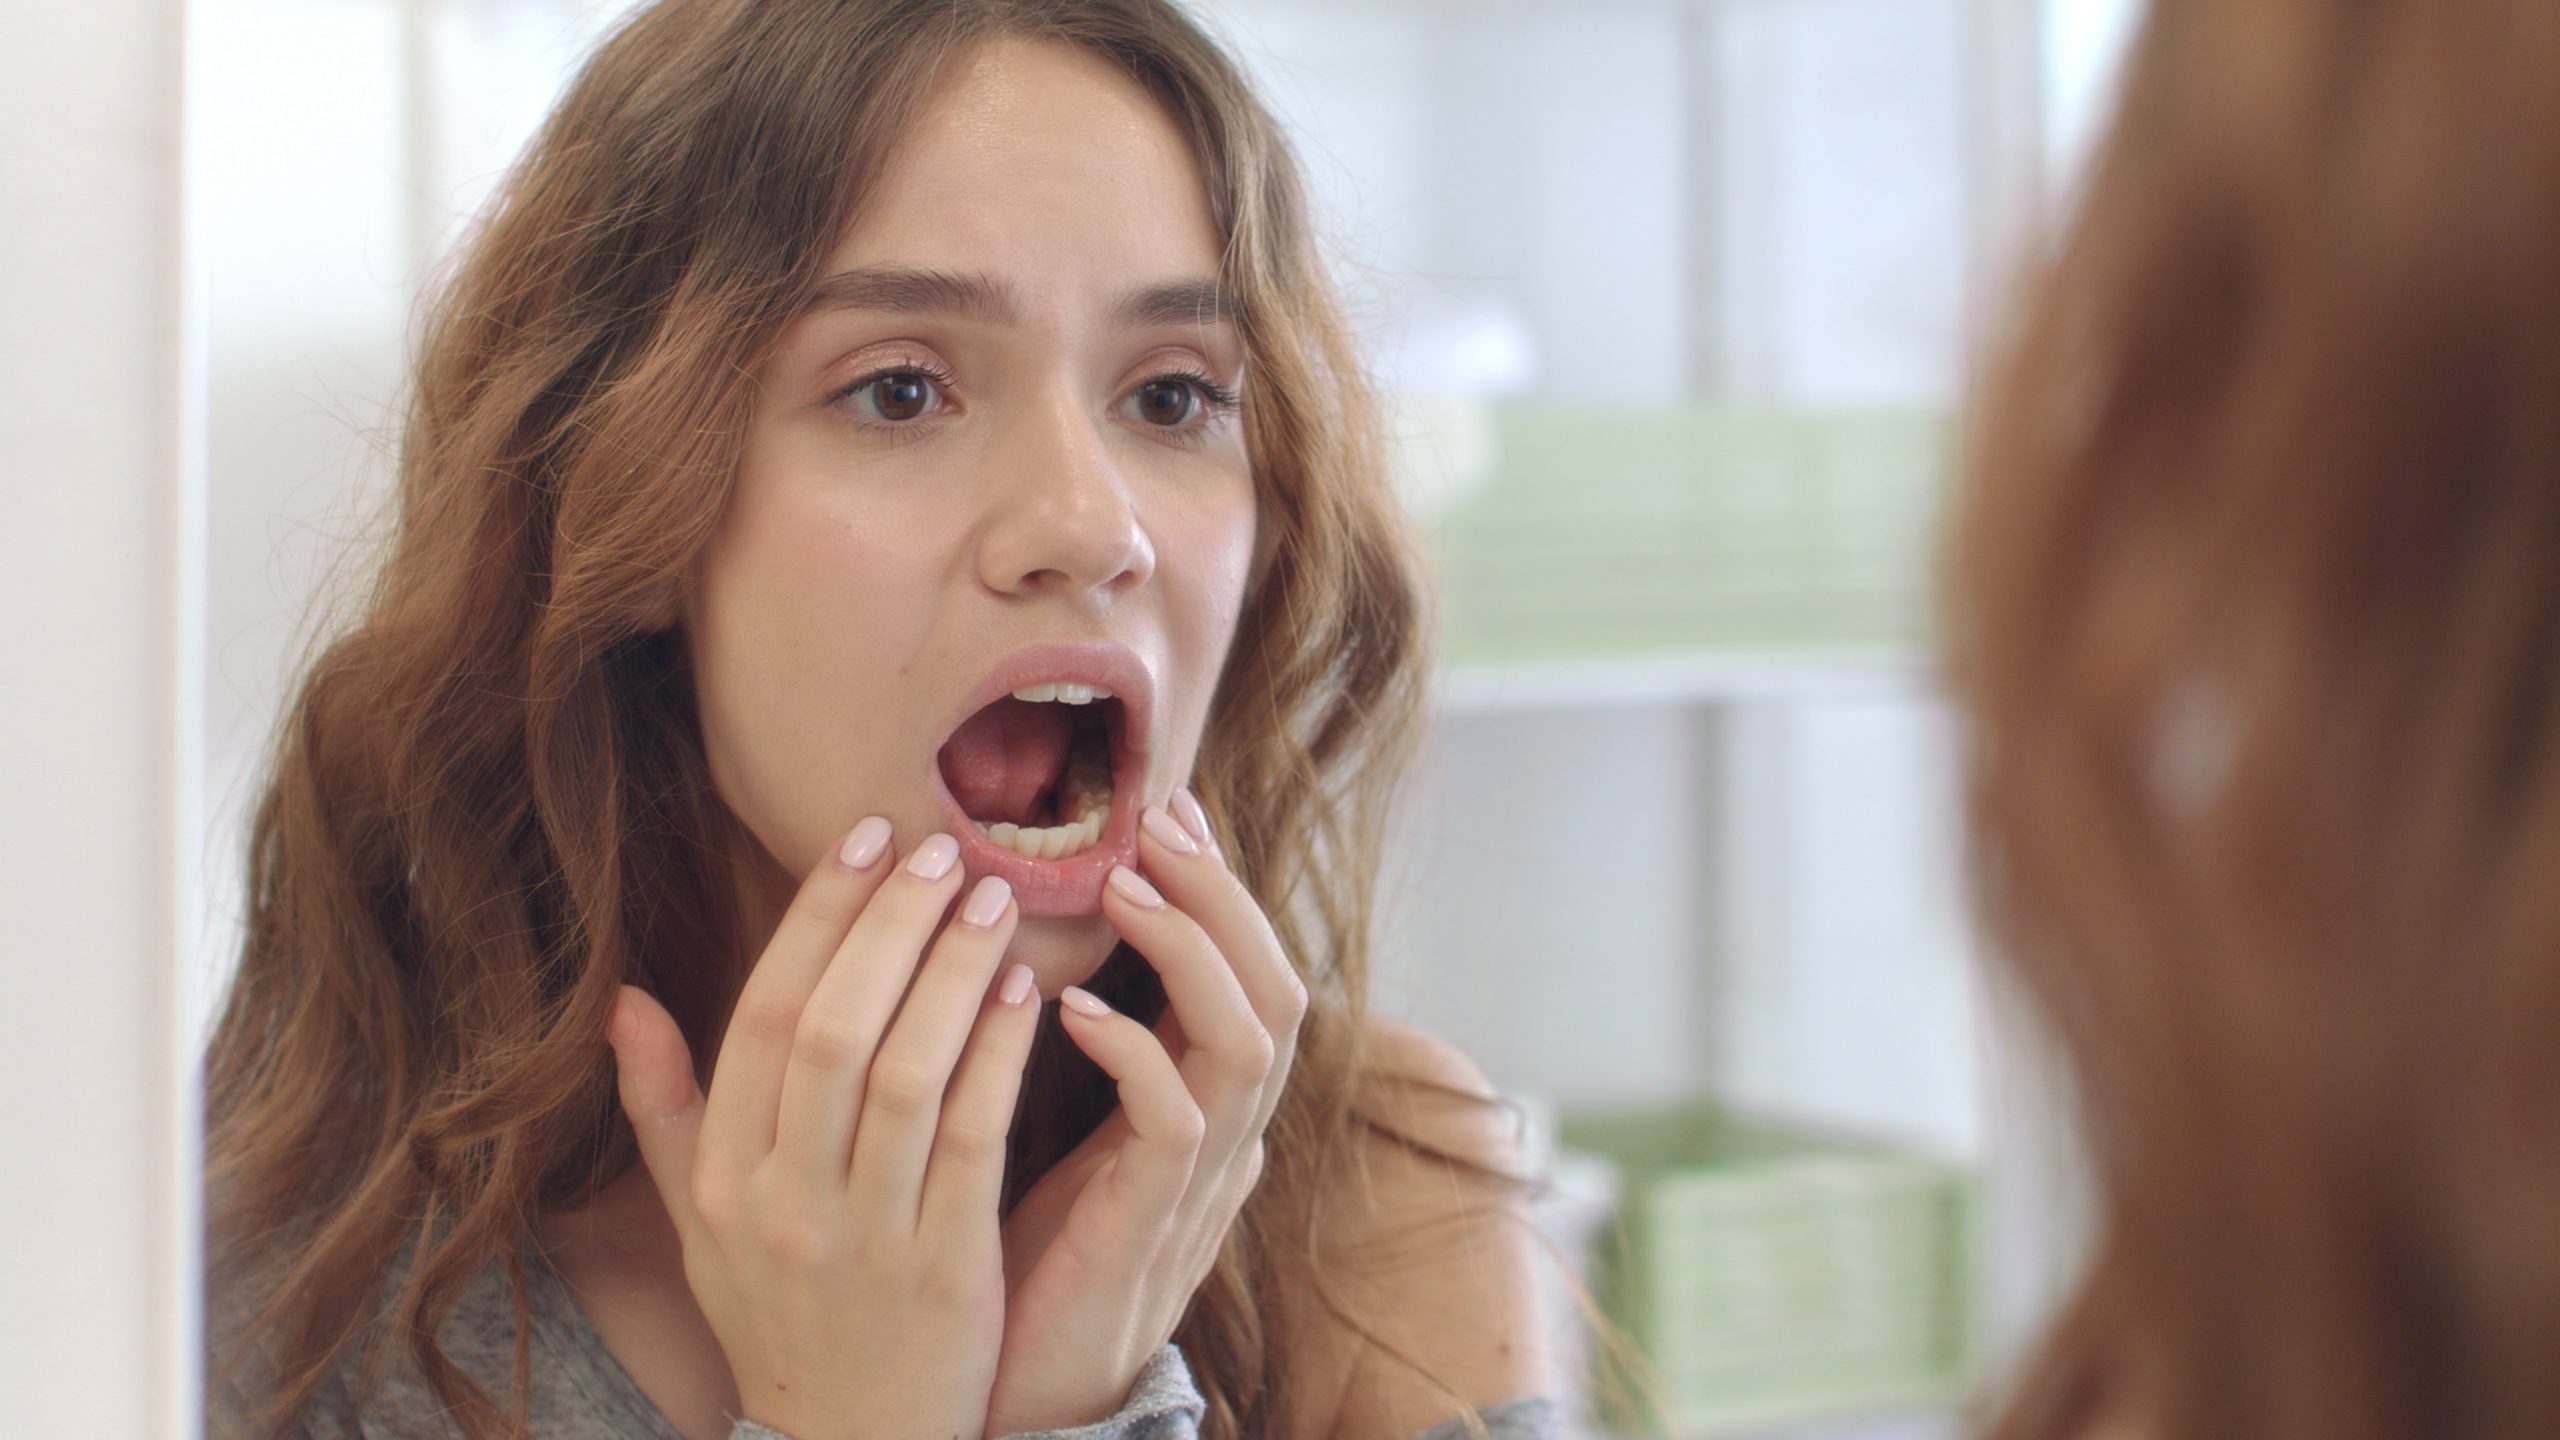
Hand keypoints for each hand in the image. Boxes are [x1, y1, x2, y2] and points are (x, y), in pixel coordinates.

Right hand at [607, 821, 1041, 1439]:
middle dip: (888, 926)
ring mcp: (863, 1237)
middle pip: (831, 1031)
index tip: (864, 835)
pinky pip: (974, 1141)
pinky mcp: (945, 1269)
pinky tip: (1028, 992)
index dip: (815, 916)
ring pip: (905, 1075)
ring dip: (950, 974)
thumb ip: (664, 1110)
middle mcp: (782, 1201)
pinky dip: (999, 1058)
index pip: (761, 1015)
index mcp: (724, 1176)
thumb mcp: (700, 1225)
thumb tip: (620, 998)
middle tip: (940, 850)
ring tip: (992, 899)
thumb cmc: (781, 1318)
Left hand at [983, 791, 1306, 1434]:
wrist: (1022, 1393)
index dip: (1219, 891)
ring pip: (1249, 1040)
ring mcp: (1198, 1183)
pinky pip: (1175, 1122)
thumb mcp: (1071, 1137)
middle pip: (1277, 990)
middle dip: (1224, 897)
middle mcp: (1223, 1137)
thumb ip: (1099, 1065)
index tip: (1164, 810)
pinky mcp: (1150, 1225)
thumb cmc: (1033, 1259)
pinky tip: (1070, 1009)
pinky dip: (1134, 1051)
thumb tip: (1099, 975)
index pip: (1249, 975)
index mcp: (1203, 1108)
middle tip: (1159, 822)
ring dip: (1190, 951)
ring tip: (1121, 887)